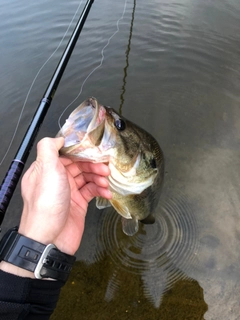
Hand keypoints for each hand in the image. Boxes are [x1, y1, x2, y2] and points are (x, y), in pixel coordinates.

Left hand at [18, 137, 110, 254]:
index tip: (96, 150)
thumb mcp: (46, 169)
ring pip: (87, 177)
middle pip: (79, 165)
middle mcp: (57, 179)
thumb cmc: (46, 204)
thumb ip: (49, 148)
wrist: (51, 238)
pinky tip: (107, 193)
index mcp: (47, 169)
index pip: (67, 154)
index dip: (82, 151)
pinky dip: (100, 191)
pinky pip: (91, 192)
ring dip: (99, 177)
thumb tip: (58, 138)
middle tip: (105, 168)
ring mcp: (68, 192)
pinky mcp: (78, 204)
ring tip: (106, 181)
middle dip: (94, 165)